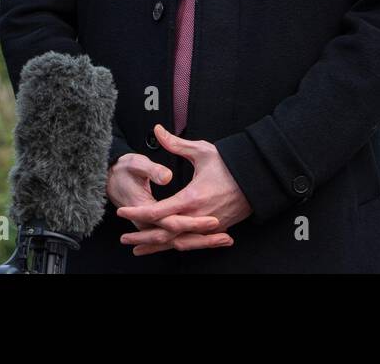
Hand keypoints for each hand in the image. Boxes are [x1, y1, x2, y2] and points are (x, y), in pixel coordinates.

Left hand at [114, 123, 252, 254]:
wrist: (258, 180)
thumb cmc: (231, 165)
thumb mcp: (203, 151)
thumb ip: (176, 144)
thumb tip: (157, 130)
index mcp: (192, 198)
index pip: (157, 211)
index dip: (137, 213)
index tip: (121, 212)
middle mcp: (198, 217)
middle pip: (163, 233)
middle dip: (141, 236)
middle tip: (123, 238)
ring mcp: (207, 227)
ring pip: (176, 243)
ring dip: (155, 246)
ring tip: (136, 248)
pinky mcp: (215, 231)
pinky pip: (191, 243)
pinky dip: (174, 247)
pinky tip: (163, 248)